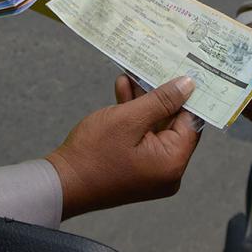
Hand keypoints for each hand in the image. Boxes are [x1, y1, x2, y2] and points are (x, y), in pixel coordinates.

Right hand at [47, 76, 200, 219]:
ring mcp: (152, 171)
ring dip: (143, 102)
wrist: (61, 183)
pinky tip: (123, 91)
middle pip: (173, 124)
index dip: (186, 95)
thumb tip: (188, 86)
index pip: (191, 122)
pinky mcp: (137, 167)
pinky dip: (134, 117)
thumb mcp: (129, 119)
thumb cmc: (93, 155)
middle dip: (160, 95)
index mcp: (172, 162)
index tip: (182, 70)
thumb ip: (161, 101)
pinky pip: (142, 137)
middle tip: (155, 68)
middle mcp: (167, 171)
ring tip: (132, 76)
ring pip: (155, 127)